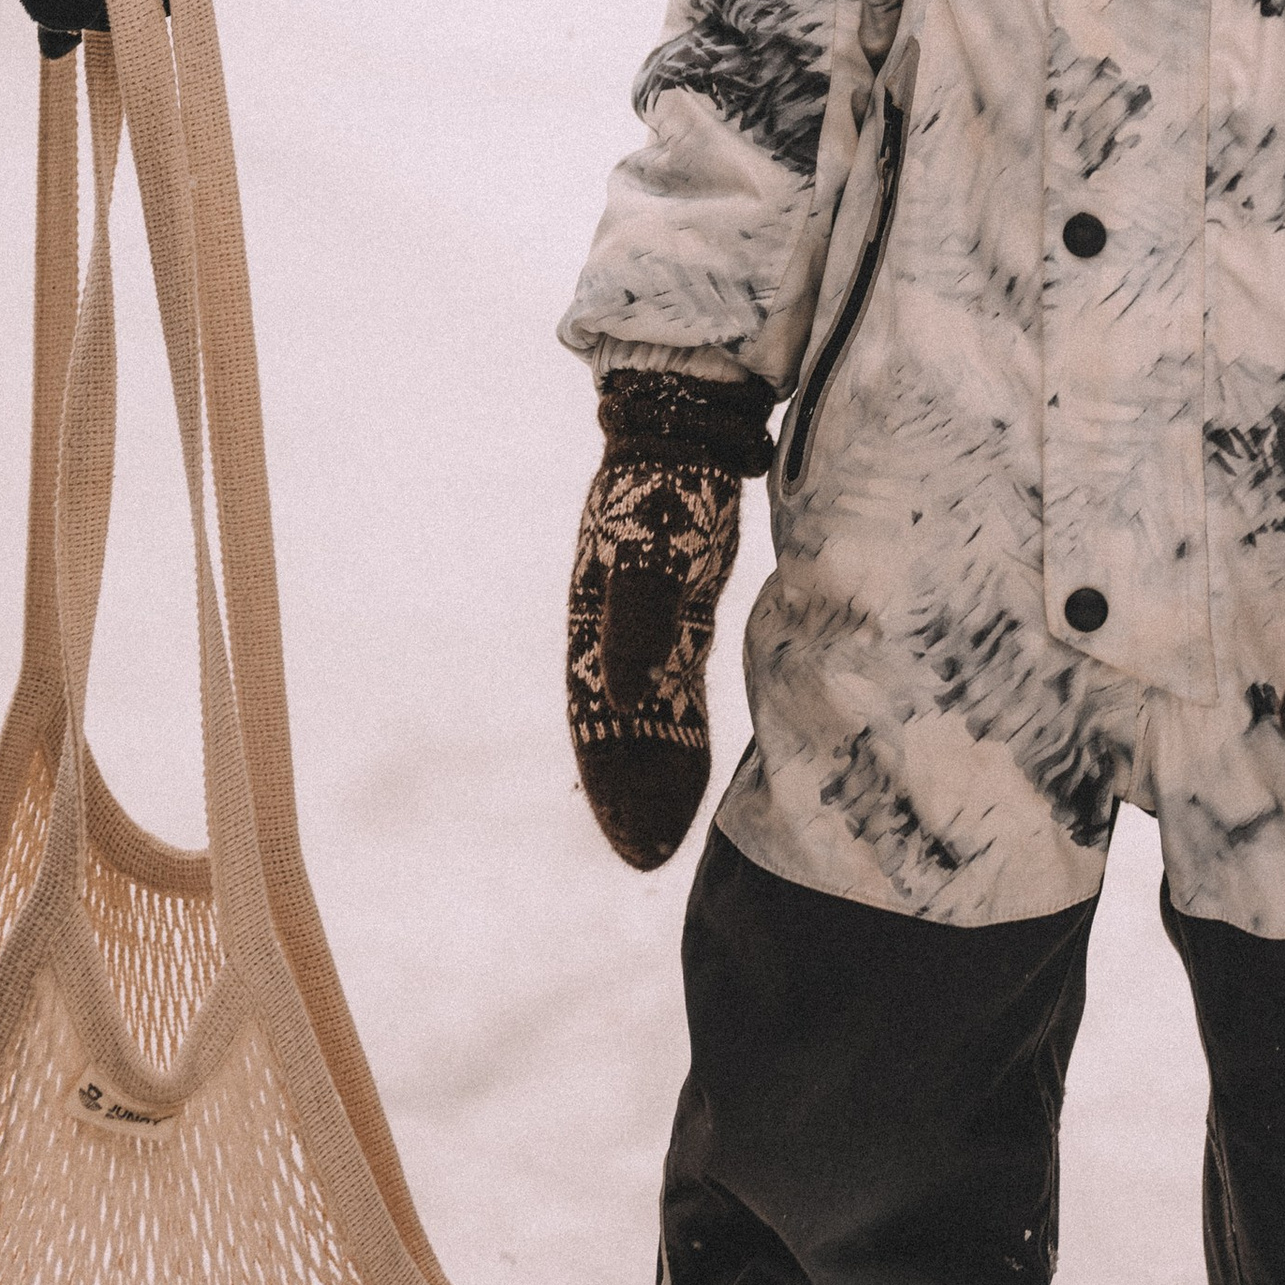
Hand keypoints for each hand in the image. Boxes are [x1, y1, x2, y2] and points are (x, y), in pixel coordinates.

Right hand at [569, 366, 775, 870]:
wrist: (687, 426)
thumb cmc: (667, 487)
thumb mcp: (651, 553)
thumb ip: (637, 621)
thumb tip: (620, 699)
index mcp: (594, 623)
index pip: (598, 721)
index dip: (614, 782)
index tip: (637, 846)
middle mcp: (612, 631)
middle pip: (617, 727)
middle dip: (628, 789)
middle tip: (648, 858)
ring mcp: (645, 621)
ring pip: (644, 712)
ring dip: (651, 767)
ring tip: (662, 837)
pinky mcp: (679, 609)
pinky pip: (672, 683)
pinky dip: (677, 727)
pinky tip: (691, 764)